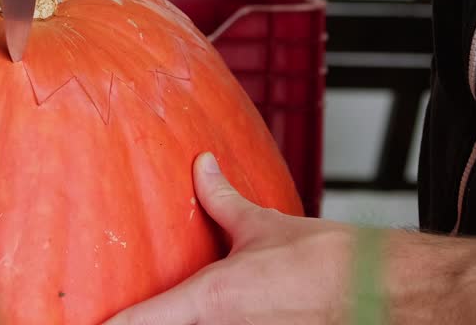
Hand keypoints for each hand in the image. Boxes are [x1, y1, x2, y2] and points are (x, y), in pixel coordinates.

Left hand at [104, 152, 355, 324]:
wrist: (390, 292)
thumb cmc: (330, 263)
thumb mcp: (263, 225)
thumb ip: (221, 198)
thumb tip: (202, 165)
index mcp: (210, 300)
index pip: (137, 323)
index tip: (85, 320)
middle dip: (153, 319)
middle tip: (124, 312)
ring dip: (191, 320)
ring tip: (192, 305)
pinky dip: (222, 324)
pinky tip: (245, 311)